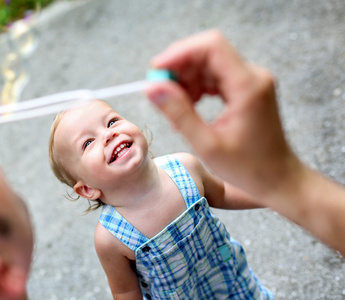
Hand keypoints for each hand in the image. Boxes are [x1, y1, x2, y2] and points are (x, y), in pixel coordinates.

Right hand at [146, 30, 297, 202]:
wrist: (277, 178)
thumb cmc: (248, 168)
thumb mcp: (206, 144)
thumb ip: (178, 113)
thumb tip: (152, 88)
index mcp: (247, 86)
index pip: (211, 47)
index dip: (180, 52)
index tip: (156, 70)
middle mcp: (252, 76)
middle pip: (208, 54)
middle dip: (179, 69)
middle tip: (160, 93)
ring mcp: (251, 81)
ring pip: (209, 65)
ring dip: (186, 81)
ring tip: (175, 110)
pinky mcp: (246, 89)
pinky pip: (215, 77)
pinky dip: (197, 89)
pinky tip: (187, 109)